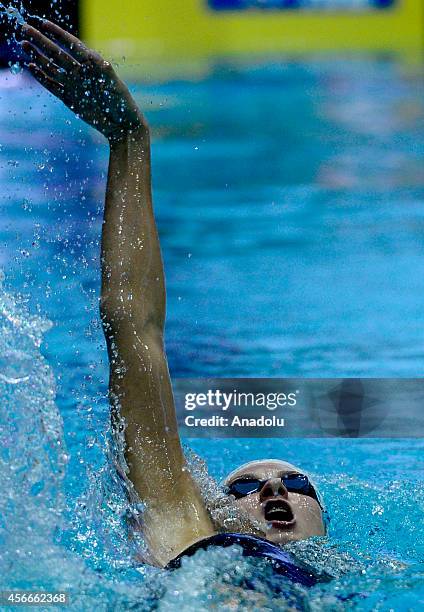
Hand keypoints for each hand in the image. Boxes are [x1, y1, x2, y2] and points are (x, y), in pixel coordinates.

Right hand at [19, 19, 146, 141]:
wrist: (121, 125)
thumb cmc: (122, 104)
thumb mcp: (115, 86)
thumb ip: (106, 73)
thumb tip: (99, 61)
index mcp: (92, 64)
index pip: (72, 45)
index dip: (58, 34)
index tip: (44, 25)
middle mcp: (80, 73)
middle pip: (57, 54)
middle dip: (42, 42)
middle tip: (26, 29)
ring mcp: (73, 85)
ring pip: (52, 68)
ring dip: (38, 57)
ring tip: (24, 45)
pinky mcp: (69, 99)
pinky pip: (53, 86)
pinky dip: (42, 78)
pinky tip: (32, 67)